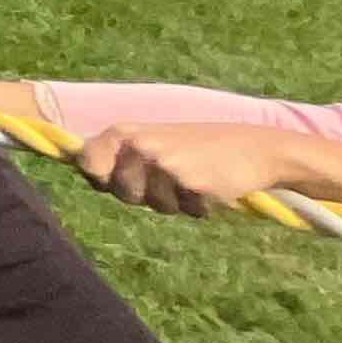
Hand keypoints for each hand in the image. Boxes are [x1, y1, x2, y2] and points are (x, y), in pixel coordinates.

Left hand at [76, 121, 305, 217]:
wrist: (256, 147)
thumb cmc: (200, 148)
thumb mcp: (153, 142)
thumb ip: (121, 157)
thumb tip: (85, 173)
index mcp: (125, 131)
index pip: (86, 161)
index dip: (98, 177)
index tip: (114, 178)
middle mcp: (139, 145)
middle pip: (120, 192)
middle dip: (144, 195)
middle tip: (172, 176)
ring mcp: (163, 163)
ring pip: (154, 205)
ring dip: (174, 201)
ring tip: (193, 178)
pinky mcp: (188, 183)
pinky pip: (184, 211)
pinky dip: (198, 206)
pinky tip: (211, 185)